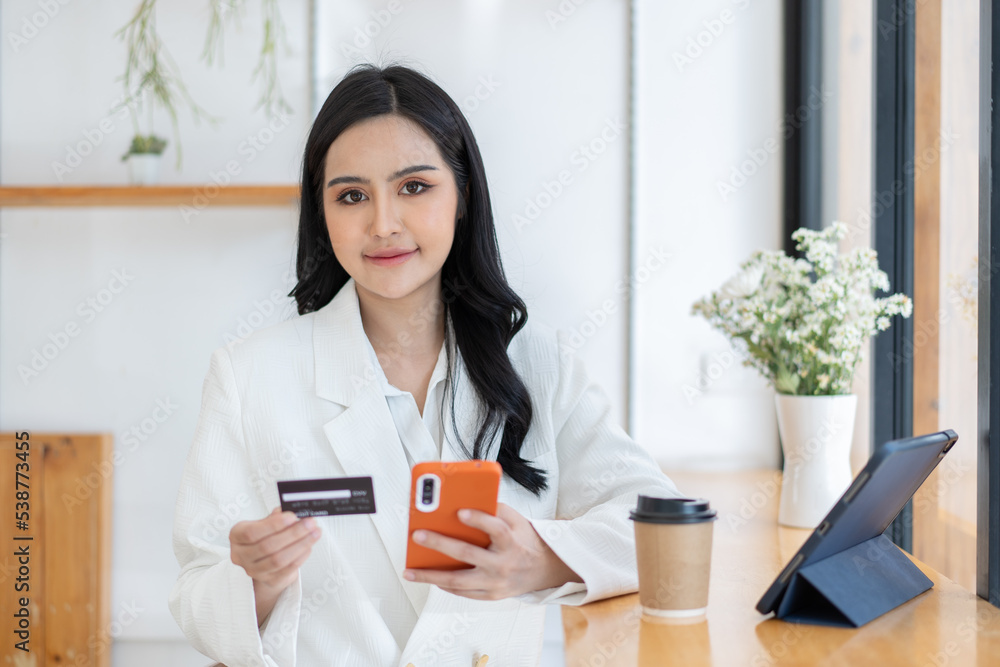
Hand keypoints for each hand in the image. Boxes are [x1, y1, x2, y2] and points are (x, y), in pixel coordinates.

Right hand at [230, 507, 320, 591]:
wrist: (263, 559)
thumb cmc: (264, 535)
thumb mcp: (265, 522)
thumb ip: (276, 517)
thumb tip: (293, 510)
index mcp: (237, 536)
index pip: (251, 532)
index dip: (273, 525)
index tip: (292, 517)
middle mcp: (241, 555)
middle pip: (268, 546)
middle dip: (293, 533)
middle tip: (310, 523)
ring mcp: (254, 571)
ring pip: (278, 560)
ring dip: (301, 545)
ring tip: (314, 533)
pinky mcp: (268, 580)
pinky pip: (287, 570)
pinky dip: (300, 557)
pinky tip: (309, 546)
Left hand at [402, 502, 581, 599]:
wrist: (545, 569)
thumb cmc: (525, 540)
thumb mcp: (517, 520)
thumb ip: (495, 510)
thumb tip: (466, 500)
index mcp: (512, 541)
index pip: (496, 529)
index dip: (478, 520)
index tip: (460, 512)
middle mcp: (503, 563)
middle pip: (467, 554)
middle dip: (439, 543)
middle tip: (418, 536)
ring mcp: (496, 582)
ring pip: (458, 581)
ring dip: (431, 576)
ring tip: (410, 571)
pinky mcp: (491, 595)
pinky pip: (463, 592)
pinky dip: (445, 585)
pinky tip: (430, 577)